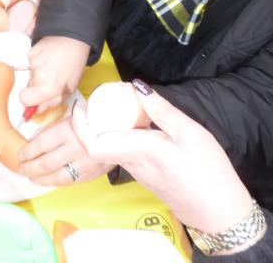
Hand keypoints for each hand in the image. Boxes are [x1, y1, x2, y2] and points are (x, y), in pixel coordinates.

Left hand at [18, 110, 111, 185]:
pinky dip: (56, 182)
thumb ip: (54, 129)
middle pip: (46, 163)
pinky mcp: (91, 173)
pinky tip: (48, 181)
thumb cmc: (92, 118)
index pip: (41, 144)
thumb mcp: (71, 117)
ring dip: (40, 179)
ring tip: (31, 177)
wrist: (119, 127)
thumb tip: (34, 141)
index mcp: (68, 130)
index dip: (27, 152)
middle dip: (30, 167)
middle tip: (22, 168)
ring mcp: (84, 162)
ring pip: (57, 176)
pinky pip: (70, 182)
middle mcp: (75, 147)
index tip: (20, 155)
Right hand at [20, 36, 89, 111]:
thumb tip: (37, 109)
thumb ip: (52, 102)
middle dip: (36, 86)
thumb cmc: (74, 64)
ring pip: (29, 74)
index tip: (36, 98)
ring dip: (38, 73)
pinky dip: (37, 62)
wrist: (74, 39)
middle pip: (27, 87)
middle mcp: (38, 75)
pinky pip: (30, 63)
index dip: (30, 100)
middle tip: (49, 79)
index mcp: (48, 88)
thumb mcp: (69, 89)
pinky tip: (48, 58)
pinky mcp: (30, 52)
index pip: (24, 99)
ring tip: (52, 66)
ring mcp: (32, 62)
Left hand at [72, 85, 254, 234]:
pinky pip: (124, 151)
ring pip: (111, 146)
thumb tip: (137, 86)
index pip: (95, 144)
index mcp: (140, 152)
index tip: (80, 105)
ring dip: (107, 126)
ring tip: (117, 103)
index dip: (81, 125)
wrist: (220, 214)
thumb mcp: (190, 133)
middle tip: (101, 95)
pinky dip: (121, 134)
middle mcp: (133, 164)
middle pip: (99, 142)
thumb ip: (162, 110)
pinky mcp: (145, 175)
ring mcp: (138, 172)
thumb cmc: (209, 173)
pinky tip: (135, 121)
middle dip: (93, 118)